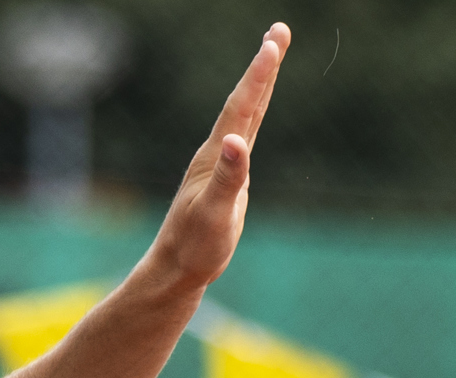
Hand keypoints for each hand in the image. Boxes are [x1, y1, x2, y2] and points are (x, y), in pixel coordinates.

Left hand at [143, 23, 291, 289]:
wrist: (175, 269)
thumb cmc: (194, 247)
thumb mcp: (214, 214)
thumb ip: (228, 178)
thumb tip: (237, 141)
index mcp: (216, 155)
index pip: (242, 107)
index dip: (259, 75)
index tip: (273, 43)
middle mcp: (217, 152)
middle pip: (244, 100)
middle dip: (263, 66)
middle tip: (279, 31)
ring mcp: (221, 164)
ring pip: (245, 115)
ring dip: (259, 84)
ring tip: (271, 56)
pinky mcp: (226, 179)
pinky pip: (245, 134)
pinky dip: (254, 114)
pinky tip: (254, 111)